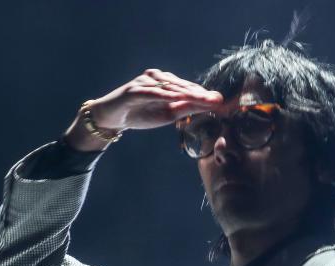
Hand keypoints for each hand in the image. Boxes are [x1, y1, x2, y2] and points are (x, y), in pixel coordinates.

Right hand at [64, 68, 222, 150]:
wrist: (111, 118)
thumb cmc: (139, 114)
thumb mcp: (166, 115)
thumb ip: (185, 109)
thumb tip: (208, 106)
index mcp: (168, 83)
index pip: (190, 89)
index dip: (206, 96)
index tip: (223, 103)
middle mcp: (159, 78)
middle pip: (184, 86)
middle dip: (201, 94)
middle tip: (219, 101)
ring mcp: (146, 82)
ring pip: (171, 87)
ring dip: (187, 93)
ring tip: (203, 99)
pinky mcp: (134, 89)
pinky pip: (152, 92)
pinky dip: (165, 95)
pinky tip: (177, 98)